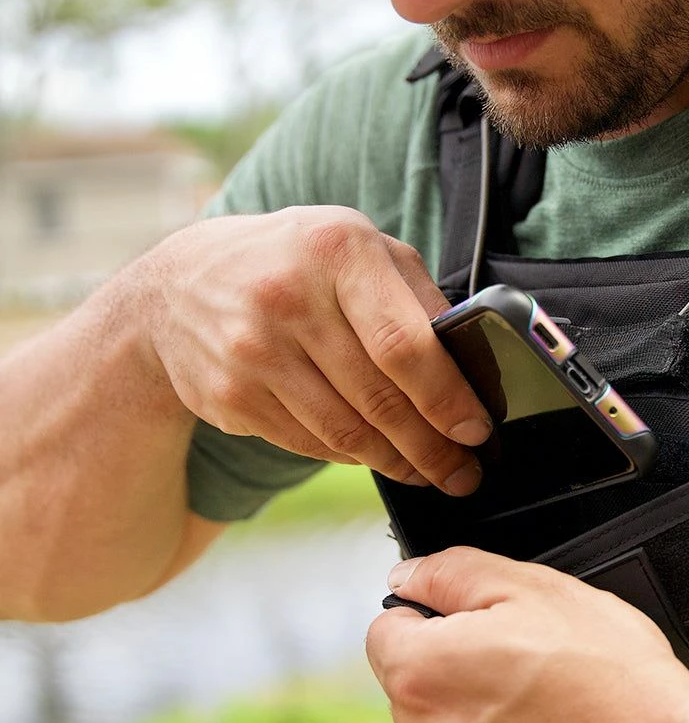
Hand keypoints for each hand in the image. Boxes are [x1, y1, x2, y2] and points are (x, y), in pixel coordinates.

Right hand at [137, 206, 491, 489]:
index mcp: (337, 250)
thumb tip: (475, 365)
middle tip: (464, 472)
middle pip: (379, 397)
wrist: (178, 285)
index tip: (476, 430)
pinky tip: (374, 456)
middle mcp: (288, 298)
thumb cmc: (296, 263)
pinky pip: (309, 442)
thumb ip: (416, 297)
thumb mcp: (357, 248)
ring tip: (430, 473)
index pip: (404, 342)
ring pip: (345, 431)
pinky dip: (349, 456)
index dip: (447, 396)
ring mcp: (252, 350)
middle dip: (432, 446)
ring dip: (396, 462)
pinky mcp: (230, 395)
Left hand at [365, 548, 688, 722]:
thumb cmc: (609, 675)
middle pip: (416, 676)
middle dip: (457, 658)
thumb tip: (408, 576)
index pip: (389, 622)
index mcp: (419, 673)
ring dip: (479, 707)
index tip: (484, 618)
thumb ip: (451, 572)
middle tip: (529, 654)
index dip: (437, 610)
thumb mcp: (533, 588)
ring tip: (548, 699)